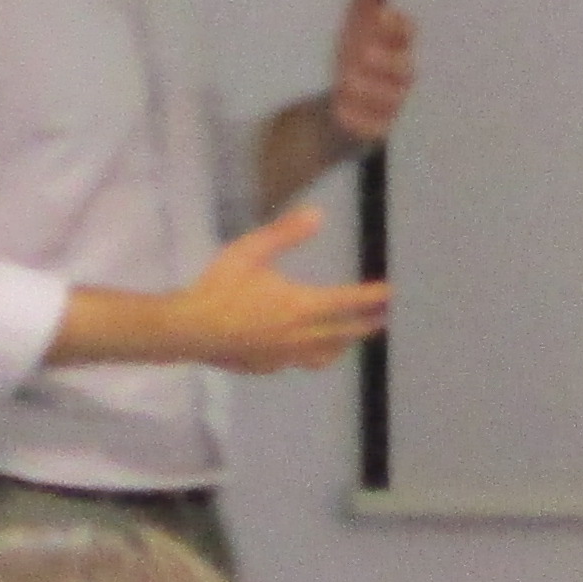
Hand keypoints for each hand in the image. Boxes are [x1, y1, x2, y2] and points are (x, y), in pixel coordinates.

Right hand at [168, 205, 388, 374]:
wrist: (190, 329)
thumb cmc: (220, 287)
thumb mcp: (251, 250)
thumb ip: (286, 233)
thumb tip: (318, 215)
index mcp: (302, 306)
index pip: (350, 302)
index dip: (374, 297)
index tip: (392, 292)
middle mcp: (302, 335)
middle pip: (347, 333)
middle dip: (369, 323)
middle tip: (386, 316)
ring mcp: (286, 356)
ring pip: (327, 354)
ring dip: (345, 344)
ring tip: (352, 337)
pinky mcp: (269, 366)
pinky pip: (301, 362)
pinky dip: (314, 354)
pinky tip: (306, 349)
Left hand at [330, 0, 416, 142]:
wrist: (337, 108)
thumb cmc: (353, 58)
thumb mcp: (355, 22)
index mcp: (397, 47)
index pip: (408, 35)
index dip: (396, 27)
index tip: (378, 15)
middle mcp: (400, 78)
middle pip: (405, 70)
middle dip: (385, 62)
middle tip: (361, 53)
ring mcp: (391, 107)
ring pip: (391, 101)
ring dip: (370, 90)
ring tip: (346, 80)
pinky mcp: (377, 131)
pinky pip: (375, 129)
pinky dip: (360, 120)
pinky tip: (342, 110)